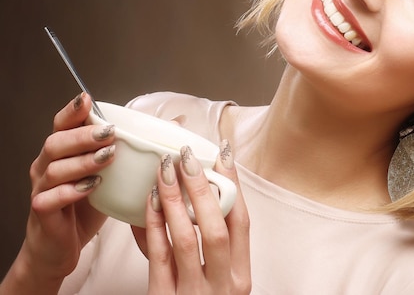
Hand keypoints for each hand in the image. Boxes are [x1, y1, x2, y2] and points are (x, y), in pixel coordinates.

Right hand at [1, 93, 115, 293]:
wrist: (59, 248)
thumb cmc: (84, 207)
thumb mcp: (111, 175)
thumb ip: (135, 150)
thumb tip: (173, 124)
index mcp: (63, 152)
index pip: (62, 124)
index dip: (73, 111)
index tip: (87, 99)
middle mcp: (47, 166)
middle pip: (57, 141)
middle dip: (84, 134)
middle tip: (109, 133)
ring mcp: (41, 188)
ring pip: (55, 167)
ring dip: (83, 160)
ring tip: (107, 158)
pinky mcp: (42, 212)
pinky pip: (51, 197)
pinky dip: (71, 190)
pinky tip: (90, 187)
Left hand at [134, 140, 250, 294]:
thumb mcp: (220, 284)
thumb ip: (216, 248)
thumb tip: (201, 192)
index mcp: (241, 278)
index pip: (242, 223)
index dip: (233, 185)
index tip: (222, 155)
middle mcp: (223, 287)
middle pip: (216, 227)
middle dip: (202, 187)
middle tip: (187, 157)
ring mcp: (193, 294)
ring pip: (186, 237)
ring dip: (174, 199)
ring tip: (164, 170)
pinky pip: (158, 255)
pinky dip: (153, 224)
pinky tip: (147, 201)